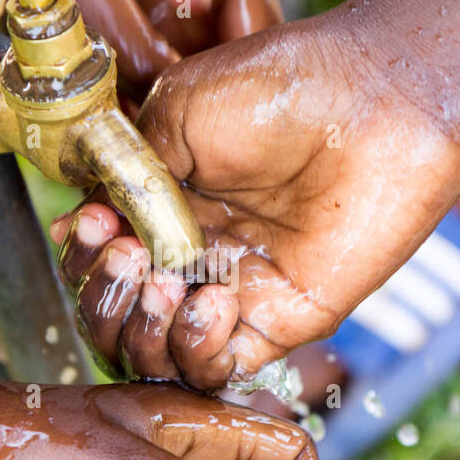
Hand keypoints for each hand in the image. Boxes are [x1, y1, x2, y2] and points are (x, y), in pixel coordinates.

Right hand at [50, 16, 459, 388]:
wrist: (375, 100)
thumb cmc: (281, 89)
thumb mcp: (179, 112)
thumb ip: (129, 173)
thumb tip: (85, 221)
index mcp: (167, 204)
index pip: (102, 260)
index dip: (85, 256)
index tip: (93, 225)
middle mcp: (195, 254)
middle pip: (118, 315)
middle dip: (103, 296)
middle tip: (127, 253)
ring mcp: (236, 291)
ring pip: (156, 354)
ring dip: (141, 329)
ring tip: (165, 281)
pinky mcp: (280, 322)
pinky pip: (217, 370)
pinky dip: (197, 351)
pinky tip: (212, 303)